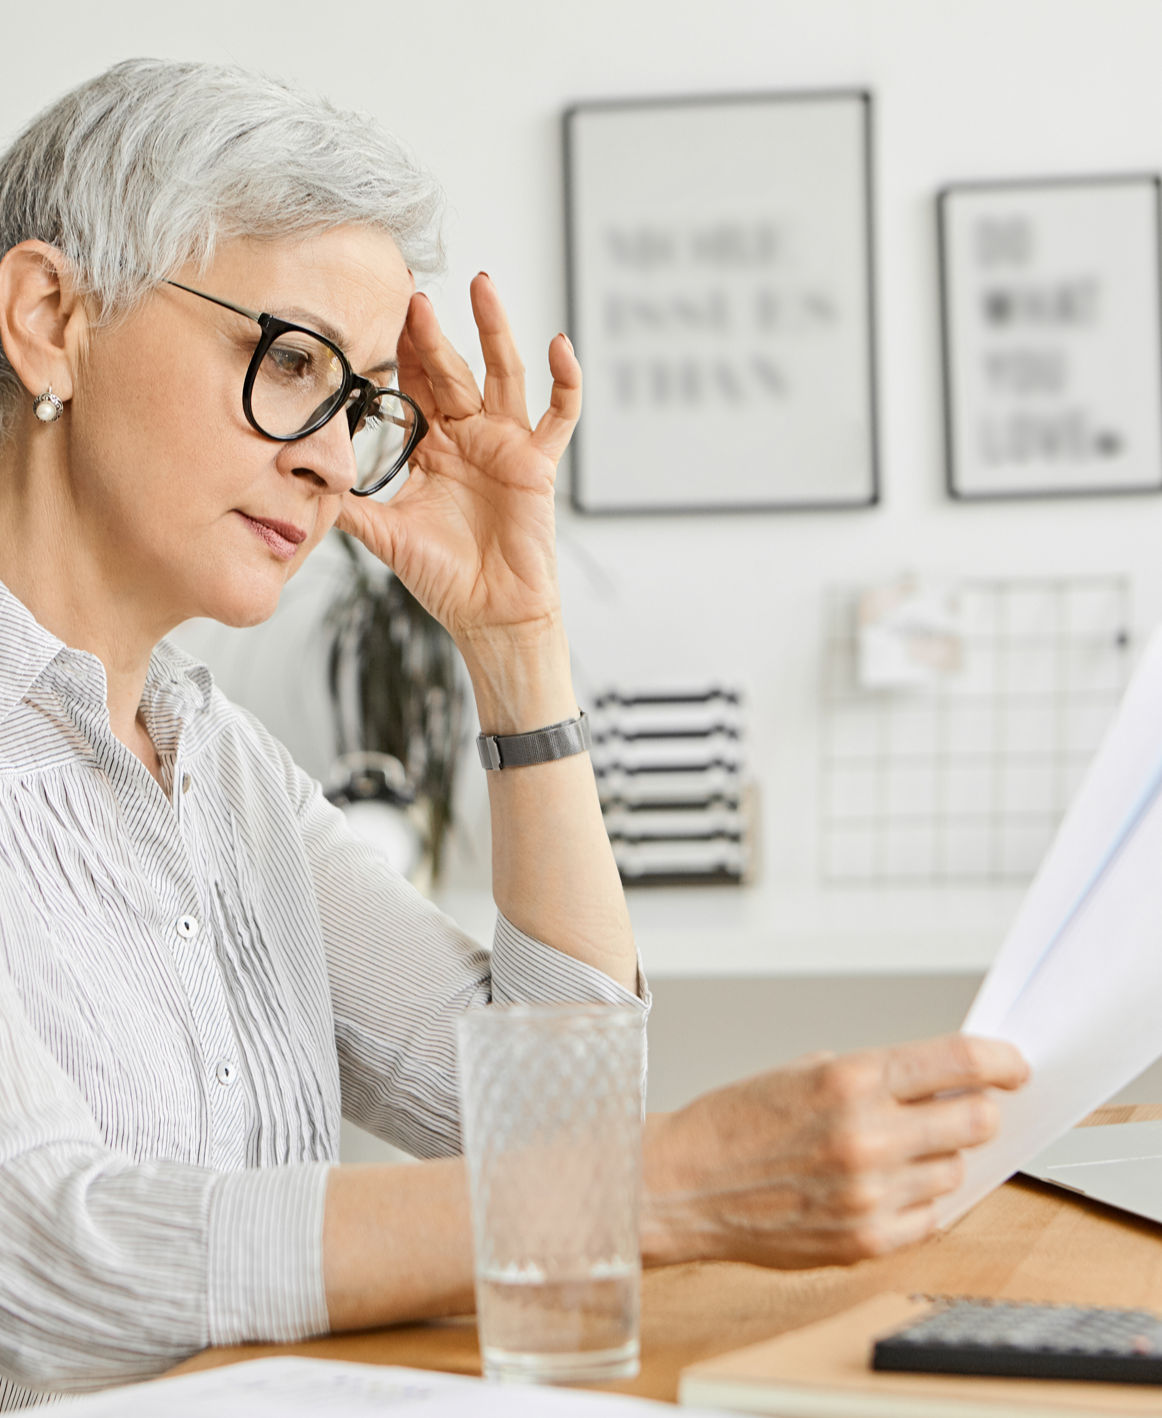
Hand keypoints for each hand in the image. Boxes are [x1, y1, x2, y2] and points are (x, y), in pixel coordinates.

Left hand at [335, 274, 578, 649]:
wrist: (489, 616)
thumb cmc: (444, 578)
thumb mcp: (385, 536)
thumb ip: (349, 506)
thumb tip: (300, 485)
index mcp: (431, 448)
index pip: (413, 386)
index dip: (398, 351)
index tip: (376, 311)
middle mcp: (468, 437)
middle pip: (451, 369)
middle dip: (433, 333)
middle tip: (414, 296)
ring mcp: (505, 445)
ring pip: (503, 373)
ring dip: (494, 329)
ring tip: (482, 286)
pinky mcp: (538, 463)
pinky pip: (559, 415)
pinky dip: (566, 381)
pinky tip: (559, 345)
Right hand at [641, 1033, 1029, 1269]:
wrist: (683, 1183)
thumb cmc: (737, 1121)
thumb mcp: (807, 1071)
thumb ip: (880, 1077)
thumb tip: (947, 1085)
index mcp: (851, 1080)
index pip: (960, 1062)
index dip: (1001, 1061)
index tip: (1014, 1066)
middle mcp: (868, 1136)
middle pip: (976, 1121)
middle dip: (977, 1111)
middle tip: (961, 1109)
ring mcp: (870, 1194)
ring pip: (954, 1172)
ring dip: (938, 1158)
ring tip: (894, 1152)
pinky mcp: (865, 1241)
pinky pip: (929, 1218)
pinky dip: (917, 1201)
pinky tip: (882, 1186)